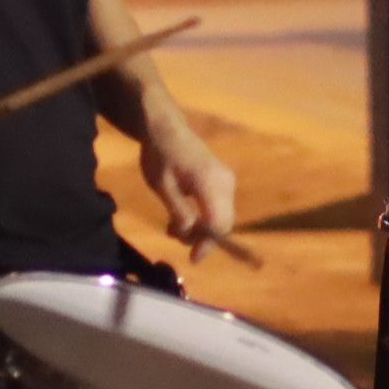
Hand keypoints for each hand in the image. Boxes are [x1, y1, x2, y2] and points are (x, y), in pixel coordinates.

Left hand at [138, 114, 238, 255]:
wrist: (166, 129)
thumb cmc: (161, 156)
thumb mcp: (164, 187)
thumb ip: (179, 212)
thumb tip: (191, 234)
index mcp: (212, 185)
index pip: (219, 225)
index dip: (208, 245)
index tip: (193, 259)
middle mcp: (226, 184)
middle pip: (223, 223)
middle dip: (202, 238)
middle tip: (174, 236)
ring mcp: (226, 181)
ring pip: (220, 217)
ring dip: (200, 228)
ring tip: (172, 227)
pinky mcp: (222, 181)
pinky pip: (217, 207)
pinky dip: (202, 217)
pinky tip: (182, 216)